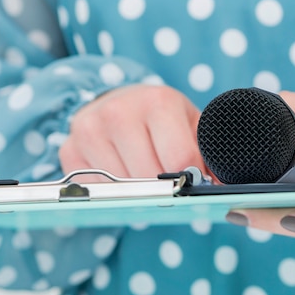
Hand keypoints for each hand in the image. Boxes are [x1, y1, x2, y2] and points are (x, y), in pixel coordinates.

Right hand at [59, 84, 209, 180]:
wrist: (120, 103)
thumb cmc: (162, 119)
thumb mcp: (190, 125)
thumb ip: (210, 153)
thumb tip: (226, 187)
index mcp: (157, 101)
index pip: (180, 160)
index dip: (191, 181)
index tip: (194, 184)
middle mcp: (118, 111)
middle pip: (150, 178)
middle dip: (164, 188)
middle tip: (169, 183)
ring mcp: (89, 130)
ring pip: (123, 188)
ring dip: (138, 192)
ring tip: (145, 175)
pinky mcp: (69, 149)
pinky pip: (98, 191)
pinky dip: (113, 193)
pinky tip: (121, 175)